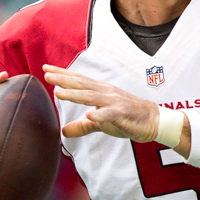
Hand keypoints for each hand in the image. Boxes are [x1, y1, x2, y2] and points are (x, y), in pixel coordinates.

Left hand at [43, 64, 159, 141]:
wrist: (154, 121)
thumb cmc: (127, 118)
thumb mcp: (101, 122)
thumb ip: (83, 126)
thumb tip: (64, 132)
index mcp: (101, 92)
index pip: (79, 81)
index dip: (62, 74)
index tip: (46, 68)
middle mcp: (106, 93)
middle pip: (82, 84)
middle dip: (64, 79)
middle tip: (47, 74)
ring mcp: (115, 102)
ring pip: (92, 97)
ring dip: (75, 94)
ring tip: (59, 92)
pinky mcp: (123, 114)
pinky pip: (110, 114)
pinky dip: (99, 114)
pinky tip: (89, 115)